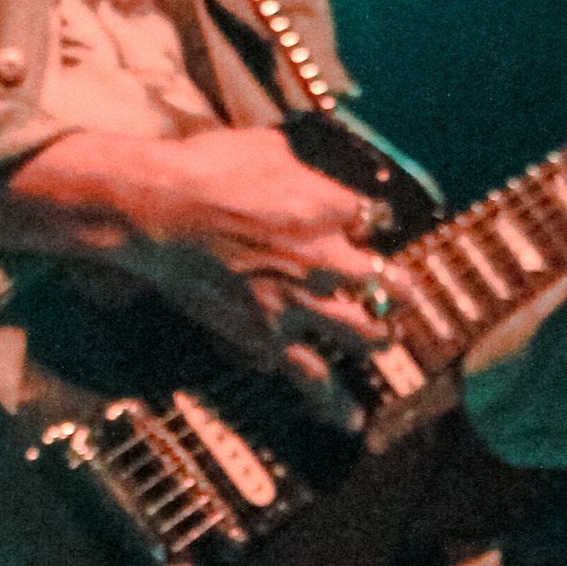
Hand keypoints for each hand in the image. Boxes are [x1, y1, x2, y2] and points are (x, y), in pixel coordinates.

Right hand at [3, 125, 395, 398]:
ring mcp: (301, 302)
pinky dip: (331, 399)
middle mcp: (327, 258)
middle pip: (388, 282)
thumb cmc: (206, 170)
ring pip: (364, 333)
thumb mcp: (265, 145)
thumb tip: (307, 155)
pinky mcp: (269, 336)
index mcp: (331, 208)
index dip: (372, 225)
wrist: (162, 213)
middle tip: (404, 294)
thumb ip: (297, 158)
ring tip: (385, 343)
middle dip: (400, 289)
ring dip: (379, 338)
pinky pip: (310, 375)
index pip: (375, 220)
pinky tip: (349, 420)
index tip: (368, 227)